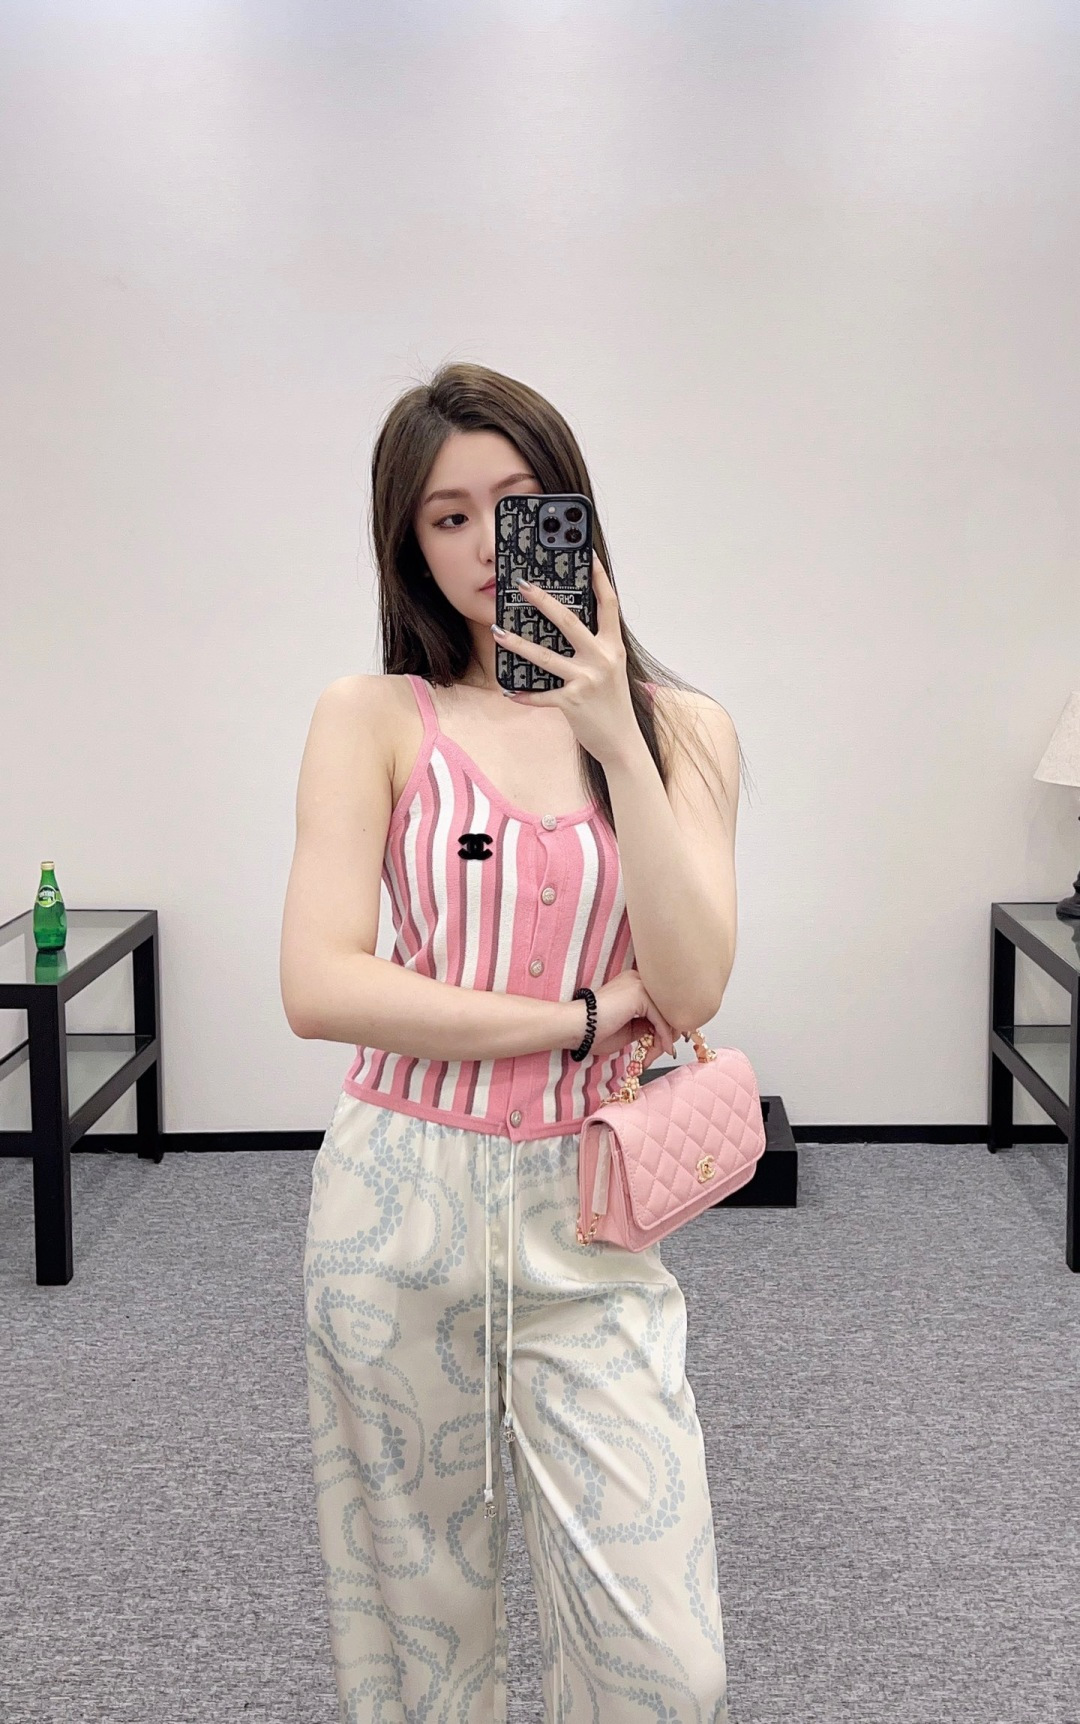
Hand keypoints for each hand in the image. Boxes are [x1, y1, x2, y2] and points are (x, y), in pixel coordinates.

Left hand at [491, 555, 637, 767]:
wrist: (622, 742)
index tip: (587, 555)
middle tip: (523, 585)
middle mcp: (602, 659)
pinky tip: (509, 691)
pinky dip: (524, 694)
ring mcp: (587, 680)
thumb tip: (564, 625)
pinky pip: (542, 695)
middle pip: (569, 621)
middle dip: (544, 601)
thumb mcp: (611, 668)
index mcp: (613, 646)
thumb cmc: (612, 703)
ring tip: (497, 631)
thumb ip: (594, 647)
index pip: (608, 604)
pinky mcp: (573, 702)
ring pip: (546, 656)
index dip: (598, 578)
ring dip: (518, 643)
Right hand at [572, 969, 678, 1063]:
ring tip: (660, 1054)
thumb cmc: (593, 1031)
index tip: (665, 1044)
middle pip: (666, 1007)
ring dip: (665, 1038)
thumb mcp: (629, 1030)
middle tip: (665, 1051)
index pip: (659, 1005)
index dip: (665, 1026)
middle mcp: (637, 979)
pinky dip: (664, 1036)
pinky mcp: (639, 994)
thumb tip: (664, 1031)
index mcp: (633, 984)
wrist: (575, 1028)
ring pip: (665, 1014)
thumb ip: (646, 1026)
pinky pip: (660, 1019)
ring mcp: (639, 984)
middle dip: (668, 1032)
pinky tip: (663, 1049)